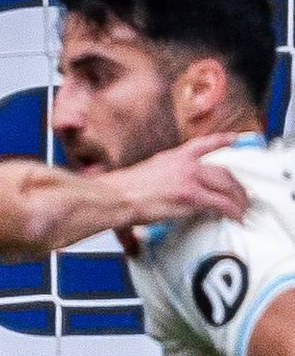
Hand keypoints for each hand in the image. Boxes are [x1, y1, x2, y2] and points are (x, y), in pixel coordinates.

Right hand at [109, 133, 252, 225]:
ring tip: (241, 209)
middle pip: (222, 171)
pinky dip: (231, 210)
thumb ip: (161, 181)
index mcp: (172, 157)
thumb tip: (164, 199)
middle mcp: (185, 165)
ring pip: (225, 186)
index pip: (203, 144)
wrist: (113, 197)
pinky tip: (235, 216)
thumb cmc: (120, 191)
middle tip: (242, 196)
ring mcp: (189, 179)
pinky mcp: (190, 196)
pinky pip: (219, 203)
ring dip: (237, 199)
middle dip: (236, 186)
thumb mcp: (144, 175)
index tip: (233, 140)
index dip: (221, 141)